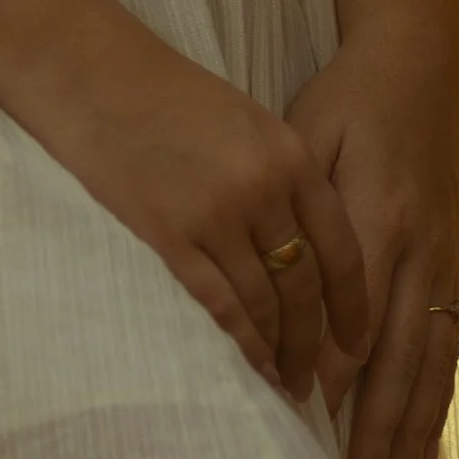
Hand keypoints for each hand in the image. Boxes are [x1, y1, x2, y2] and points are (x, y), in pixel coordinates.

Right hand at [1, 0, 369, 401]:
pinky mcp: (172, 235)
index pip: (341, 247)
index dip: (354, 304)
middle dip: (316, 341)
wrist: (99, 76)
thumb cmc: (170, 94)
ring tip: (286, 382)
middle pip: (306, 285)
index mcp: (290, 155)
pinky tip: (252, 363)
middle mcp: (264, 189)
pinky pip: (220, 304)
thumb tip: (303, 245)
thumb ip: (281, 176)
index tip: (359, 343)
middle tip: (317, 381)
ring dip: (280, 350)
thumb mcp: (247, 122)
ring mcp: (218, 215)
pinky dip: (242, 341)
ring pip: (266, 303)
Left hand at [290, 5, 458, 458]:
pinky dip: (439, 398)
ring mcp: (443, 256)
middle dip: (380, 427)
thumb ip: (302, 213)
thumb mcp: (309, 136)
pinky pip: (451, 340)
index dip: (335, 377)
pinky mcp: (453, 258)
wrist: (417, 58)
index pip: (356, 316)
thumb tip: (280, 291)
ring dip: (415, 428)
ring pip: (432, 358)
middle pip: (401, 354)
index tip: (308, 432)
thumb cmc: (347, 97)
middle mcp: (420, 246)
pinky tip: (428, 446)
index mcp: (379, 215)